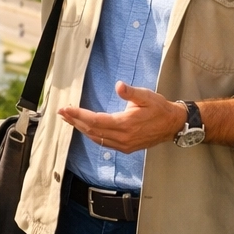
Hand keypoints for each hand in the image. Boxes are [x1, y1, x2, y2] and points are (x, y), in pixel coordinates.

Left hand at [59, 82, 184, 152]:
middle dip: (74, 121)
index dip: (79, 115)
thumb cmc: (159, 108)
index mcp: (126, 124)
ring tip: (68, 119)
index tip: (66, 109)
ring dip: (80, 128)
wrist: (173, 125)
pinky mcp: (126, 148)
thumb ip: (131, 92)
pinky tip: (84, 128)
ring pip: (96, 138)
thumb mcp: (146, 96)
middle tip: (61, 112)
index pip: (96, 120)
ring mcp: (124, 145)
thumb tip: (119, 86)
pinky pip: (103, 142)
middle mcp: (123, 137)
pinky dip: (91, 135)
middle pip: (92, 130)